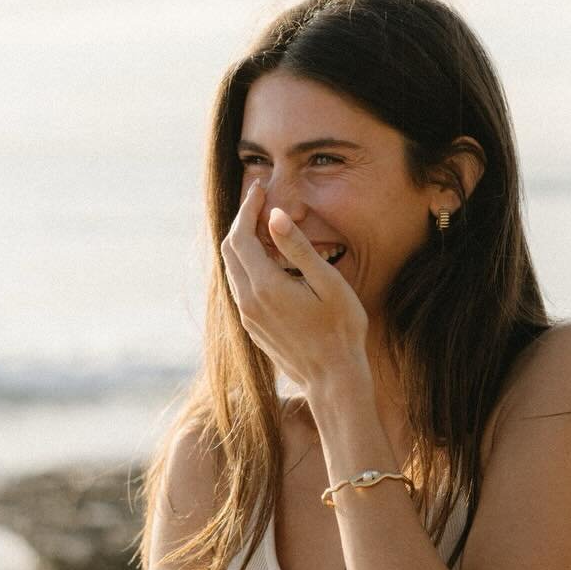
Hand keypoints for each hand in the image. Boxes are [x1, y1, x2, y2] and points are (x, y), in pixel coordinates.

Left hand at [220, 181, 368, 387]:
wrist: (332, 379)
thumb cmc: (341, 330)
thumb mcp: (327, 283)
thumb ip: (298, 248)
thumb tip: (274, 215)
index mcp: (265, 286)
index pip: (241, 235)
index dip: (248, 208)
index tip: (261, 189)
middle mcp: (248, 301)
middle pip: (229, 249)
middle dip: (242, 221)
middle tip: (262, 202)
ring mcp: (247, 316)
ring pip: (232, 268)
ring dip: (243, 243)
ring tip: (266, 225)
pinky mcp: (252, 326)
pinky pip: (240, 286)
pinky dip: (247, 264)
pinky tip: (268, 258)